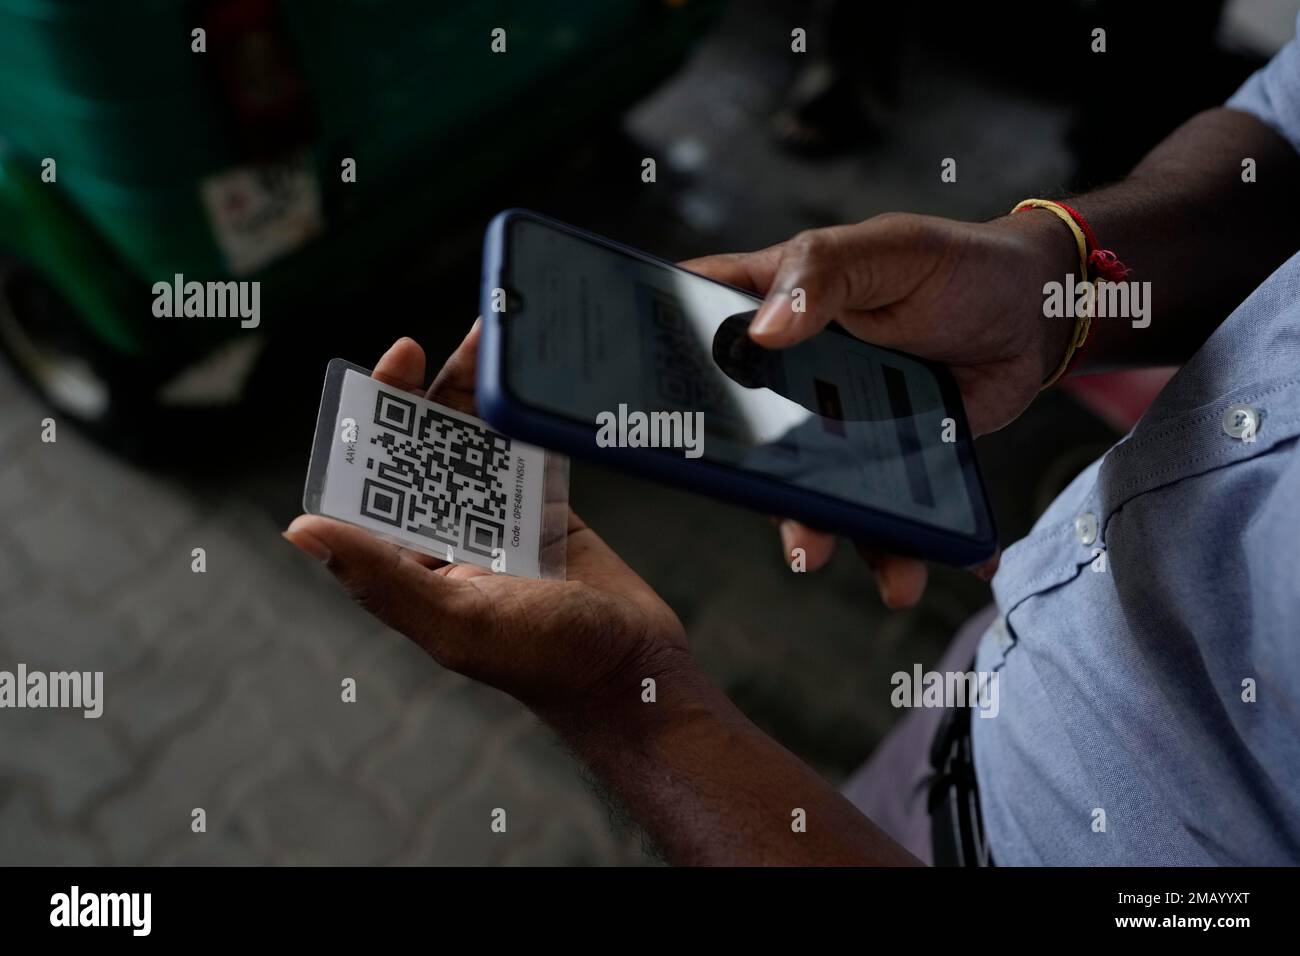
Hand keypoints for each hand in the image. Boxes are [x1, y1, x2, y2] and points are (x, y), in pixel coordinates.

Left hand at [282, 326, 690, 718]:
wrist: (635, 671)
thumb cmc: (546, 659)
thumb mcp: (455, 620)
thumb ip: (381, 577)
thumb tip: (300, 530)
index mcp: (412, 564)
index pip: (375, 480)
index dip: (373, 420)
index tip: (391, 368)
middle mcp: (447, 535)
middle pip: (420, 449)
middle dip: (420, 393)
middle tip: (427, 344)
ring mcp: (497, 519)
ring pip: (471, 440)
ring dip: (471, 391)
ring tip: (483, 338)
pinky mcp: (544, 508)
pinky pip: (522, 448)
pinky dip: (520, 410)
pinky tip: (524, 374)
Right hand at [683, 210, 1075, 605]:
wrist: (1035, 316)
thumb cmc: (955, 264)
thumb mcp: (888, 250)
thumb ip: (824, 273)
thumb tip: (767, 329)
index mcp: (771, 305)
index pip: (692, 326)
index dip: (655, 362)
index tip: (634, 407)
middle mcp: (789, 374)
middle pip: (739, 433)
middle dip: (747, 482)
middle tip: (774, 512)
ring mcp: (832, 424)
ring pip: (806, 488)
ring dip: (829, 534)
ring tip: (876, 570)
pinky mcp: (882, 461)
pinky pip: (876, 513)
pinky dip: (898, 549)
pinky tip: (915, 572)